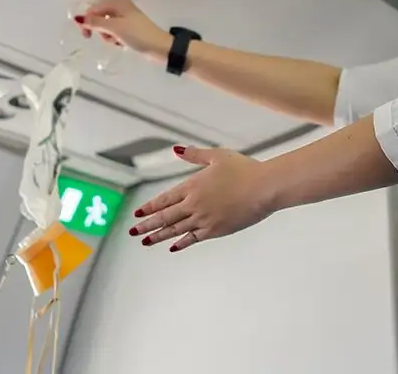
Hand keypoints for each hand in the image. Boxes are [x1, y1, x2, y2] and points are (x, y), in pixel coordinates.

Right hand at [74, 0, 171, 61]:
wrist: (159, 47)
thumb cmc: (138, 35)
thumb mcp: (114, 28)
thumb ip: (95, 22)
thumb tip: (79, 18)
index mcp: (117, 2)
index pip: (94, 9)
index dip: (87, 22)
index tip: (86, 36)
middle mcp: (120, 7)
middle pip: (99, 17)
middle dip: (100, 30)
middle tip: (107, 39)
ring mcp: (125, 18)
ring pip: (106, 27)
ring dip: (108, 36)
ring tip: (117, 41)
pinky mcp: (129, 29)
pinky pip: (115, 33)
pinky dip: (115, 39)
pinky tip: (122, 44)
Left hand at [127, 146, 278, 251]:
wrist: (263, 188)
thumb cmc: (244, 169)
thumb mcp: (217, 156)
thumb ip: (195, 155)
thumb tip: (176, 150)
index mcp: (192, 186)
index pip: (165, 199)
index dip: (150, 207)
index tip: (138, 214)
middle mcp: (194, 204)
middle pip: (165, 217)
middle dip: (147, 225)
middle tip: (134, 231)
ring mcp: (204, 219)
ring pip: (176, 230)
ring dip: (159, 236)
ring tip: (146, 241)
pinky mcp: (216, 230)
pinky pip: (194, 238)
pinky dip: (182, 243)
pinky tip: (173, 247)